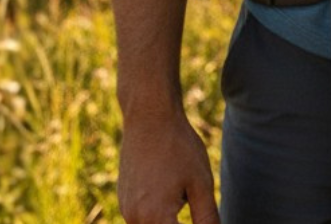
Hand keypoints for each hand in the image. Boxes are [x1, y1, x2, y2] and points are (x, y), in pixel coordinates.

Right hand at [117, 109, 220, 223]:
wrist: (149, 117)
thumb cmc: (178, 147)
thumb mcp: (201, 182)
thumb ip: (207, 217)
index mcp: (156, 218)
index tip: (199, 213)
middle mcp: (135, 219)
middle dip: (177, 223)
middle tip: (188, 196)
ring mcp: (126, 210)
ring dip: (168, 220)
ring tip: (179, 187)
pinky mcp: (123, 200)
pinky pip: (141, 218)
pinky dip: (157, 213)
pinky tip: (169, 187)